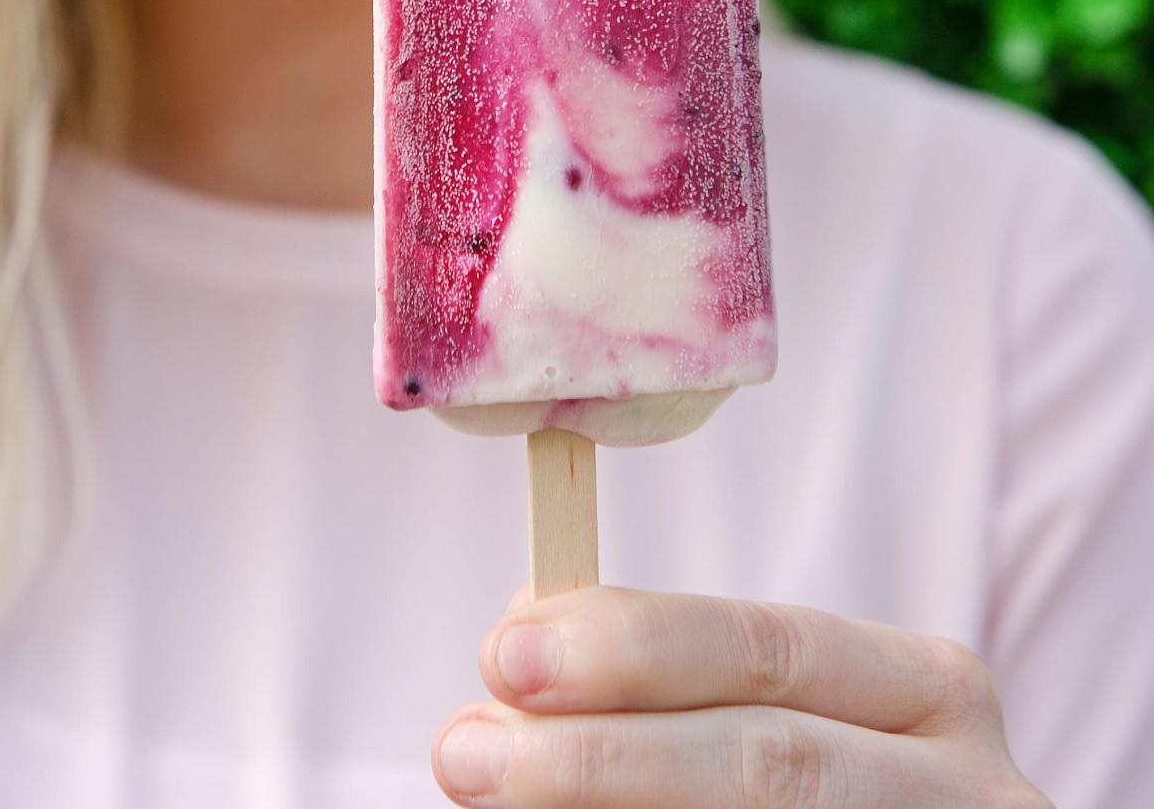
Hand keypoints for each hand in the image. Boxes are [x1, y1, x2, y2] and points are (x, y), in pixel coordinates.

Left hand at [433, 587, 1052, 806]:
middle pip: (768, 760)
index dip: (633, 646)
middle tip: (465, 753)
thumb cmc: (811, 778)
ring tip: (495, 798)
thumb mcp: (770, 708)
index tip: (502, 655)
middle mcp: (961, 784)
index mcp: (923, 689)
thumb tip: (522, 632)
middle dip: (601, 754)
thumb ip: (663, 672)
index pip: (769, 647)